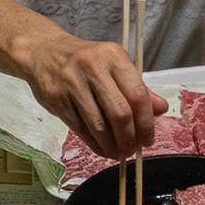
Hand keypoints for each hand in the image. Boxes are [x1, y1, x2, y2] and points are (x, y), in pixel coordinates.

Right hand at [19, 29, 167, 160]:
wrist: (43, 52)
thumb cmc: (85, 60)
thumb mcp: (114, 65)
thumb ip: (137, 87)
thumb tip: (161, 109)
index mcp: (113, 56)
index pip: (137, 94)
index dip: (146, 122)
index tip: (148, 138)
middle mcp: (92, 68)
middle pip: (119, 113)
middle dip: (128, 138)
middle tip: (132, 149)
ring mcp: (72, 84)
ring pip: (98, 125)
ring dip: (111, 145)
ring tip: (117, 152)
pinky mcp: (57, 99)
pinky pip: (80, 129)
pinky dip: (94, 144)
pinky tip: (102, 148)